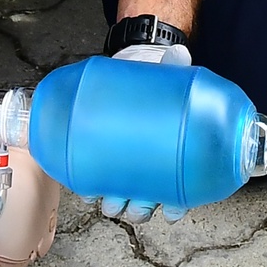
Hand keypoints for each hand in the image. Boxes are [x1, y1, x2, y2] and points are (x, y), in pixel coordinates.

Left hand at [100, 41, 192, 222]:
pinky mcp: (105, 157)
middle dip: (139, 208)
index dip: (176, 206)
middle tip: (132, 205)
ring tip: (109, 201)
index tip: (170, 211)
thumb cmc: (155, 85)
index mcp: (171, 156)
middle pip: (147, 200)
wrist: (134, 74)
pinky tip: (88, 191)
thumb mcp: (167, 78)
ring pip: (123, 197)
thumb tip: (179, 55)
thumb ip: (174, 68)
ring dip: (116, 205)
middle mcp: (150, 168)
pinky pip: (98, 181)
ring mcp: (128, 166)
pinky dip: (92, 190)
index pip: (179, 191)